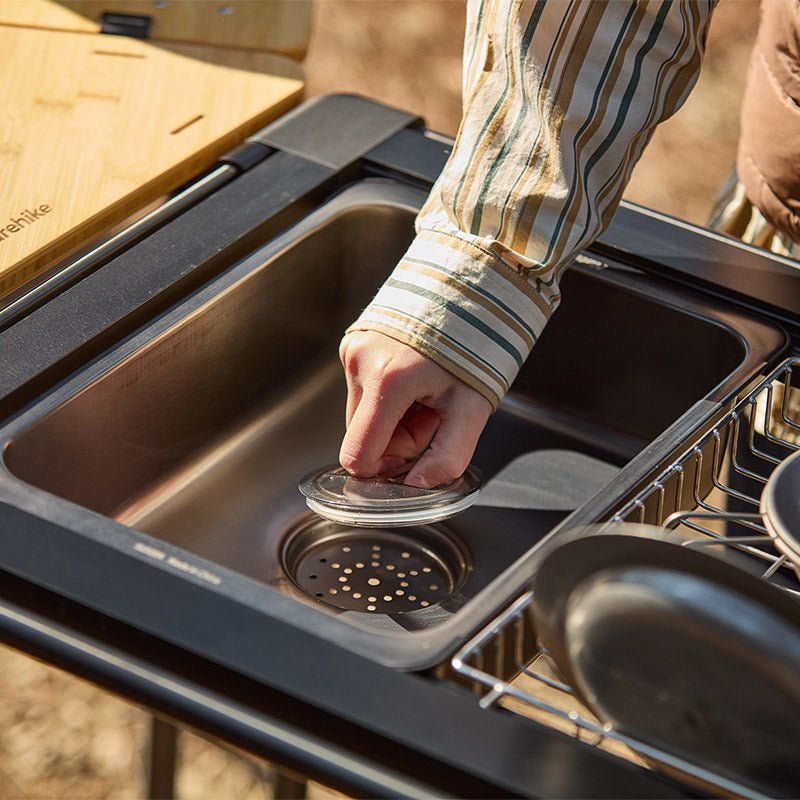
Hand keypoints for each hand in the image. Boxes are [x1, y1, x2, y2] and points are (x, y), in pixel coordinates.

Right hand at [338, 331, 492, 488]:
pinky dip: (386, 393)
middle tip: (432, 413)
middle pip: (361, 435)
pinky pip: (361, 388)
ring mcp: (353, 349)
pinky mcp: (353, 342)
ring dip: (392, 415)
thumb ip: (448, 456)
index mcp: (388, 381)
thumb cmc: (475, 348)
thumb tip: (417, 484)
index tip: (411, 457)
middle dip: (396, 436)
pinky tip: (413, 376)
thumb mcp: (473, 409)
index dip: (382, 469)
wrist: (469, 296)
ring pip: (361, 413)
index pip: (357, 455)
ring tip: (426, 391)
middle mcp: (361, 362)